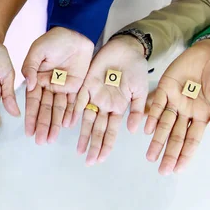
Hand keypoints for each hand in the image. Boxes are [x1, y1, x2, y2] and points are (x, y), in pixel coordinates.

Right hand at [21, 27, 93, 144]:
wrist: (74, 32)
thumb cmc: (52, 40)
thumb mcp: (37, 51)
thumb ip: (31, 68)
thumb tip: (29, 85)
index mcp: (37, 80)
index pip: (33, 102)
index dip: (31, 117)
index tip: (28, 131)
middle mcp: (48, 87)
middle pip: (45, 110)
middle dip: (43, 126)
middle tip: (40, 141)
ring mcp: (63, 88)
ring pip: (59, 110)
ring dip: (55, 124)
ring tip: (51, 139)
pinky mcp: (77, 87)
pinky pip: (74, 103)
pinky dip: (71, 114)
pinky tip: (67, 126)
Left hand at [74, 35, 148, 165]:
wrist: (126, 48)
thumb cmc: (136, 68)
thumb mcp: (140, 90)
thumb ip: (136, 110)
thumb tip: (133, 131)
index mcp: (118, 108)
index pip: (111, 131)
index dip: (106, 145)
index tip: (101, 159)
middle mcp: (104, 105)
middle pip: (98, 129)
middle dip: (94, 145)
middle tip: (88, 161)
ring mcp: (94, 95)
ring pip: (87, 119)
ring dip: (83, 134)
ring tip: (79, 150)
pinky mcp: (86, 84)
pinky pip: (78, 100)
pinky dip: (74, 112)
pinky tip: (69, 124)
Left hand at [145, 39, 209, 174]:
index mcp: (203, 116)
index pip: (192, 140)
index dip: (185, 154)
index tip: (178, 169)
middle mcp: (186, 112)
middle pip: (176, 136)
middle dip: (169, 153)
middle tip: (161, 169)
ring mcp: (175, 100)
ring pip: (163, 124)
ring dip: (157, 140)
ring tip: (150, 156)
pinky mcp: (165, 87)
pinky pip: (156, 104)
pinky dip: (151, 116)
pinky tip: (146, 129)